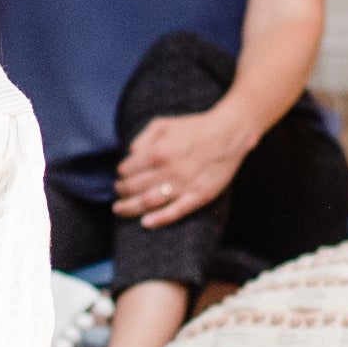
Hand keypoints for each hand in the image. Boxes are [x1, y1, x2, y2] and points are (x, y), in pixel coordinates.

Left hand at [111, 103, 259, 227]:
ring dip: (130, 208)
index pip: (128, 169)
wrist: (229, 133)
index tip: (121, 176)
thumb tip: (130, 156)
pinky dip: (158, 220)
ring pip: (149, 202)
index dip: (121, 174)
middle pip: (134, 188)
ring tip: (121, 209)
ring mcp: (185, 185)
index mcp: (159, 151)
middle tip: (118, 193)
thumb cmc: (194, 127)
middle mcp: (169, 170)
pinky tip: (145, 223)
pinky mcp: (200, 196)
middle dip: (121, 192)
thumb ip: (142, 138)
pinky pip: (175, 212)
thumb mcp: (164, 123)